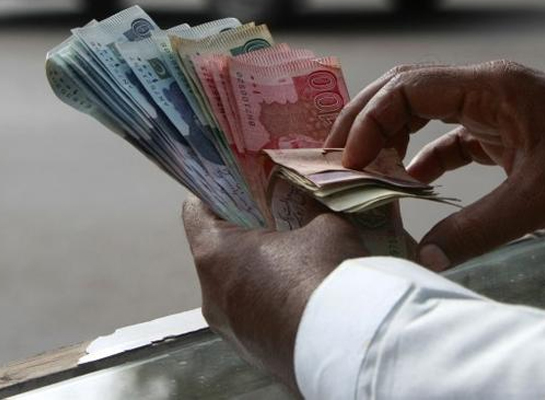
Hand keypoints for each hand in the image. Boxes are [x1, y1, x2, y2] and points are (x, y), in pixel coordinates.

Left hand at [182, 195, 368, 390]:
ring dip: (257, 272)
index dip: (216, 193)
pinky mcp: (250, 352)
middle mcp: (210, 296)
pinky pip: (251, 317)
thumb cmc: (327, 279)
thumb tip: (313, 205)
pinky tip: (301, 296)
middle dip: (244, 233)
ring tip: (294, 261)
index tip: (239, 187)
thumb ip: (311, 211)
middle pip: (216, 251)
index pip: (195, 211)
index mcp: (216, 255)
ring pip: (233, 287)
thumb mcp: (326, 227)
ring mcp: (228, 330)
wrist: (349, 348)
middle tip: (276, 219)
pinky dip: (268, 302)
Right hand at [326, 60, 544, 269]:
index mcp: (489, 87)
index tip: (351, 161)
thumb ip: (475, 230)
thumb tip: (423, 259)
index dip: (371, 121)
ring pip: (423, 112)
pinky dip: (422, 158)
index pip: (409, 88)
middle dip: (367, 121)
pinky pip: (447, 139)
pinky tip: (409, 184)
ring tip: (365, 170)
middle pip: (406, 91)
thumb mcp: (536, 201)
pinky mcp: (500, 132)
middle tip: (338, 158)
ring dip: (391, 138)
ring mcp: (492, 109)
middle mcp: (484, 89)